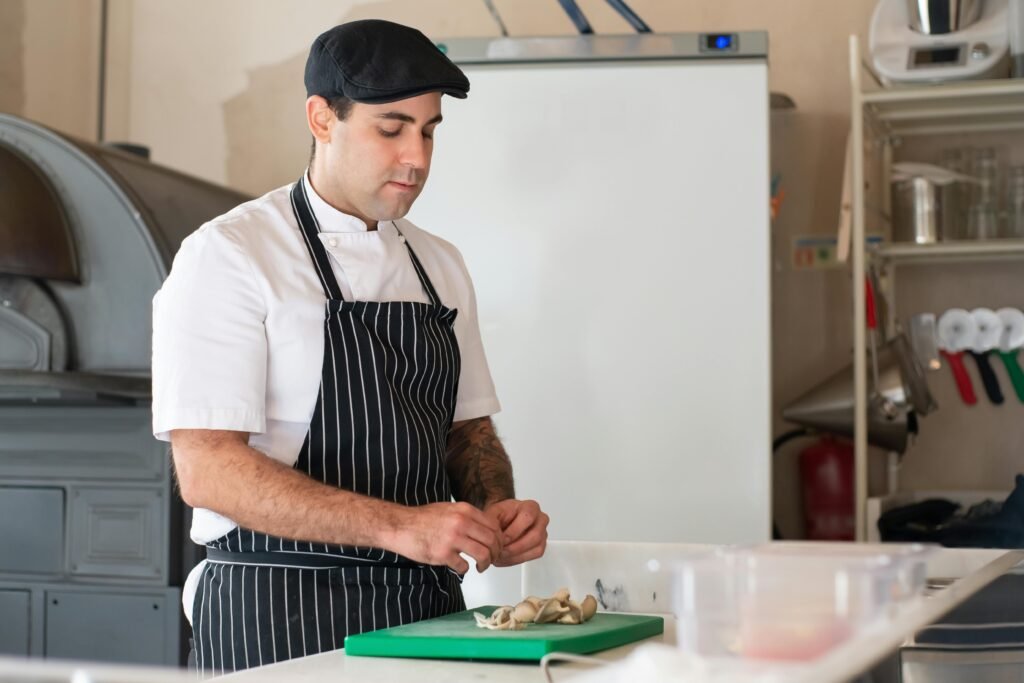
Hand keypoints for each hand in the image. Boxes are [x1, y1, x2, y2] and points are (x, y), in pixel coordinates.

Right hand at [388, 501, 502, 573]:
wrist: (399, 525)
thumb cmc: (422, 519)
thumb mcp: (449, 509)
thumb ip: (467, 516)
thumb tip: (485, 528)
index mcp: (465, 510)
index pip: (494, 526)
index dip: (499, 539)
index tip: (496, 546)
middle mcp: (462, 522)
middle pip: (493, 541)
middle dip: (496, 553)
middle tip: (491, 559)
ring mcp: (453, 538)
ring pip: (483, 554)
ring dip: (485, 563)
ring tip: (480, 566)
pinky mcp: (443, 554)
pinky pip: (464, 566)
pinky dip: (465, 569)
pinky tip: (460, 567)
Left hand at [484, 499, 548, 566]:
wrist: (503, 521)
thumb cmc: (501, 516)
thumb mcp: (493, 513)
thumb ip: (492, 521)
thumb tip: (491, 533)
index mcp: (530, 507)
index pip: (528, 517)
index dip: (514, 531)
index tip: (501, 539)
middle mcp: (540, 519)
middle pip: (535, 535)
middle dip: (515, 547)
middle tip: (500, 551)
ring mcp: (543, 533)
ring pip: (536, 548)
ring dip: (516, 555)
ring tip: (500, 556)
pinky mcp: (541, 546)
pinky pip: (534, 555)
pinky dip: (518, 559)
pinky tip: (505, 558)